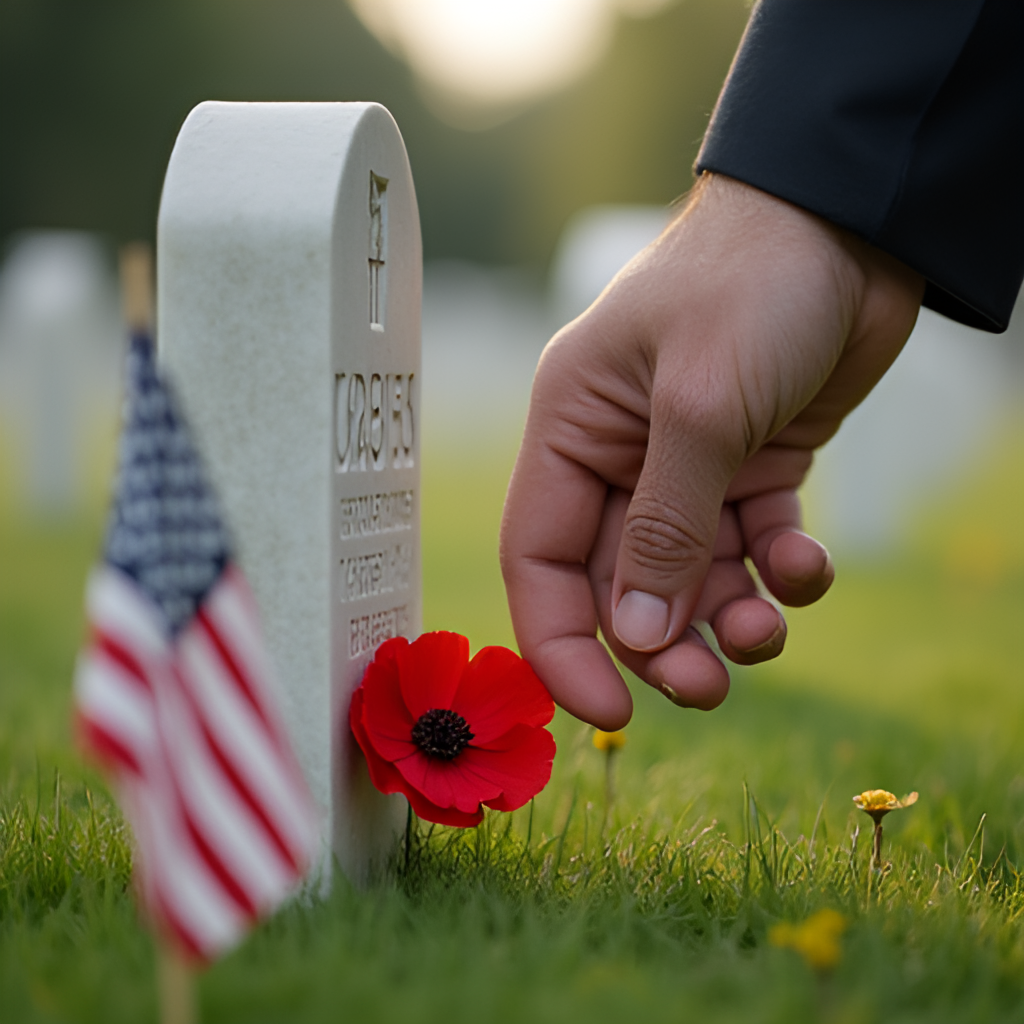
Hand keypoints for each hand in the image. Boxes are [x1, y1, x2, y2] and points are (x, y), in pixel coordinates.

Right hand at [500, 174, 923, 729]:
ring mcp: (689, 466)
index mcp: (571, 432)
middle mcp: (620, 457)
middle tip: (710, 685)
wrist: (850, 219)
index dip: (561, 644)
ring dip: (727, 618)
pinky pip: (754, 547)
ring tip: (767, 629)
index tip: (605, 712)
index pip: (539, 560)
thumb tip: (636, 636)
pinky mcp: (752, 467)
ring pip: (690, 579)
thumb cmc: (751, 283)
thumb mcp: (699, 407)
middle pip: (620, 586)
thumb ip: (664, 526)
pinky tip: (804, 565)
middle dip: (661, 645)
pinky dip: (780, 572)